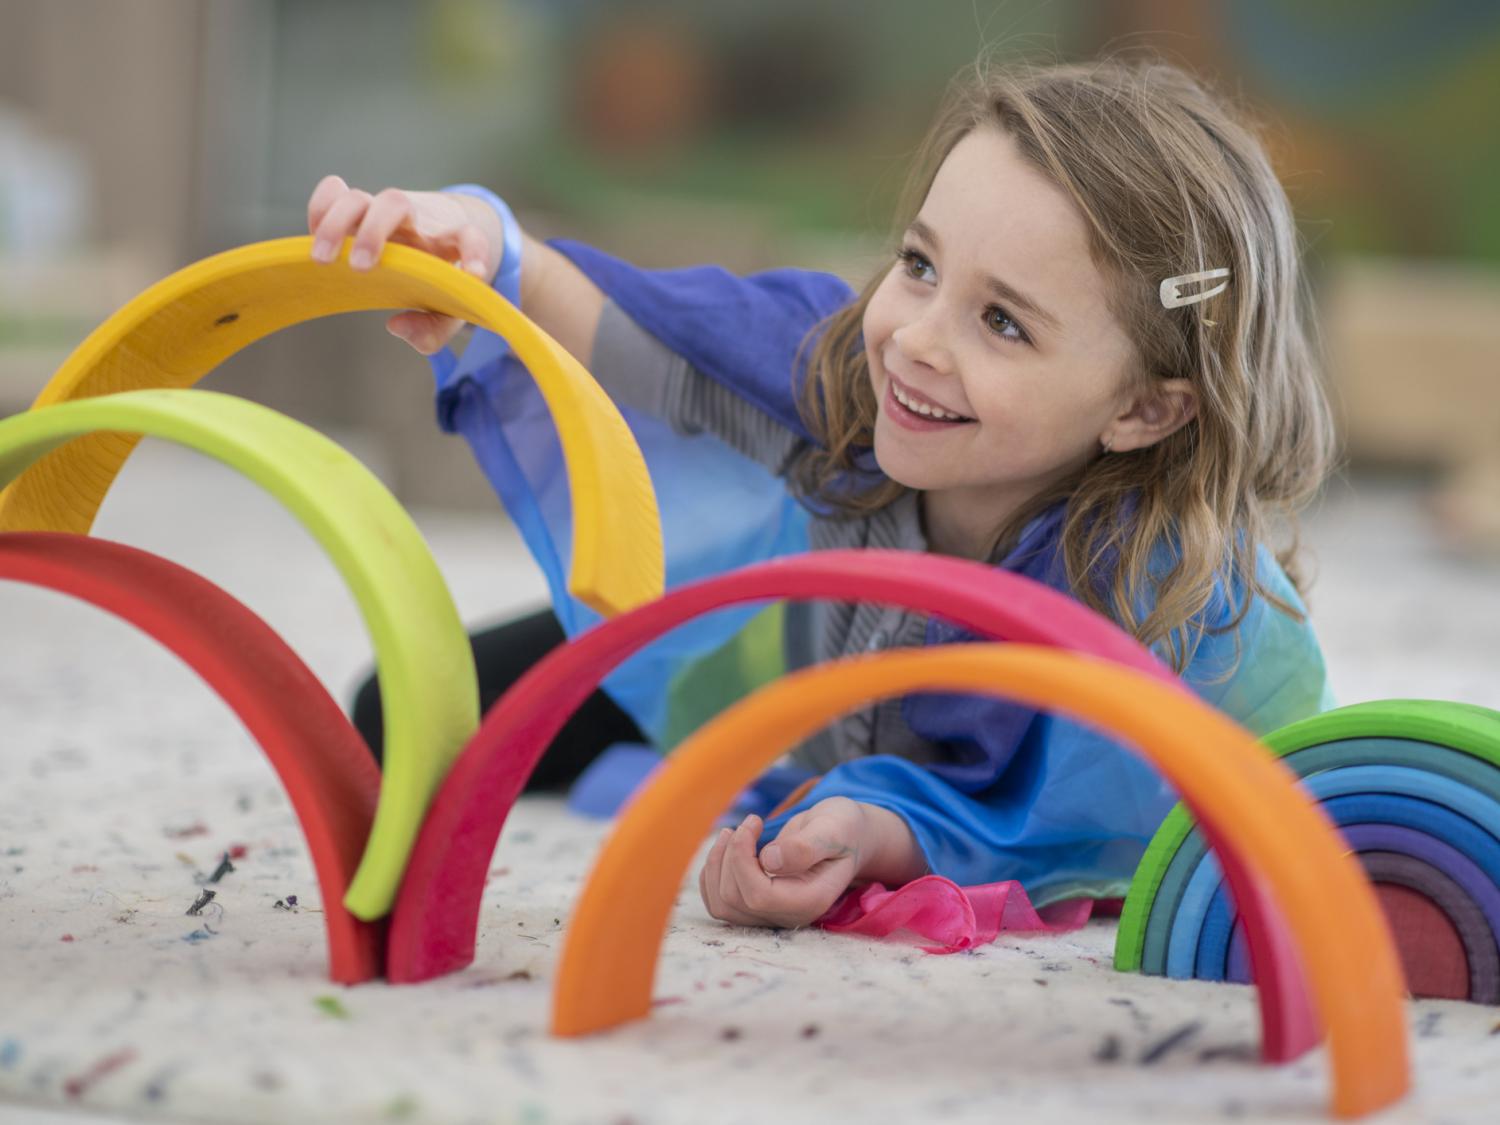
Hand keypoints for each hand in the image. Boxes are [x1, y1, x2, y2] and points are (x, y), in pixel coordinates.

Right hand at [306, 175, 505, 354]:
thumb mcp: (448, 309)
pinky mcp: (359, 208)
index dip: (476, 253)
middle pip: (395, 201)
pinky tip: (313, 237)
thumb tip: (397, 327)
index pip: (471, 238)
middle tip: (360, 268)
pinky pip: (334, 191)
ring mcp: (384, 211)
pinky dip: (320, 208)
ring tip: (322, 260)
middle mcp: (416, 218)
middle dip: (374, 231)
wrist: (440, 232)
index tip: (474, 274)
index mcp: (452, 239)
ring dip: (336, 224)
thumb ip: (433, 328)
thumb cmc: (444, 276)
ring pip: (358, 197)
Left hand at [697, 797, 924, 929]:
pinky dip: (712, 873)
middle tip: (749, 822)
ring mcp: (771, 915)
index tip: (754, 822)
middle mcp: (788, 916)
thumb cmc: (842, 829)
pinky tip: (728, 849)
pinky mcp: (756, 908)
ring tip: (732, 832)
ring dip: (716, 864)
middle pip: (734, 899)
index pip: (758, 896)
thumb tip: (768, 861)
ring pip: (721, 904)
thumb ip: (806, 846)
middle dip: (730, 855)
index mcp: (811, 901)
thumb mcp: (834, 828)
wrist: (844, 837)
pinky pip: (718, 902)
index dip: (742, 859)